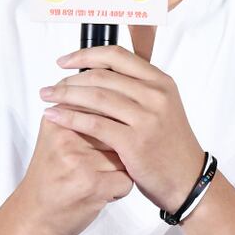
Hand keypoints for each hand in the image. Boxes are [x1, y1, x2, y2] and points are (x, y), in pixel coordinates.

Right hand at [16, 107, 132, 234]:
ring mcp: (79, 161)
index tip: (100, 140)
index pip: (102, 103)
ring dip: (120, 168)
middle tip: (96, 162)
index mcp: (58, 120)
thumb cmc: (50, 176)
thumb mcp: (56, 136)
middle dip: (118, 145)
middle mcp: (67, 137)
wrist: (32, 216)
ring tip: (97, 176)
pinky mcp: (92, 185)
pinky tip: (100, 191)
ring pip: (126, 154)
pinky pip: (127, 180)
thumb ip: (80, 113)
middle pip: (118, 128)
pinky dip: (120, 189)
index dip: (111, 123)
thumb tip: (115, 92)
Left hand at [40, 45, 205, 213]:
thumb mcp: (162, 106)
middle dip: (70, 78)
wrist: (188, 180)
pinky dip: (70, 118)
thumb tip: (100, 73)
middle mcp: (156, 94)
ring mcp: (147, 117)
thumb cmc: (169, 144)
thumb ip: (138, 88)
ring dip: (65, 95)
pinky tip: (55, 117)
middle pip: (102, 76)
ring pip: (96, 97)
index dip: (86, 54)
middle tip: (50, 86)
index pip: (117, 56)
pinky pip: (95, 124)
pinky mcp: (135, 141)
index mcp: (160, 81)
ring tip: (47, 98)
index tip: (64, 62)